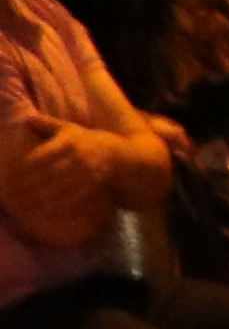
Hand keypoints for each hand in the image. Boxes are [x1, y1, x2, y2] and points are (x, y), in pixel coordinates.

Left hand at [0, 122, 101, 248]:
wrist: (119, 155)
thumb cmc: (86, 140)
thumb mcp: (69, 129)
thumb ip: (48, 124)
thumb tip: (27, 118)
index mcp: (70, 141)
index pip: (43, 155)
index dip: (25, 167)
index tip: (10, 175)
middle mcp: (79, 156)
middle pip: (48, 173)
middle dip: (28, 185)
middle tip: (11, 194)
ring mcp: (87, 171)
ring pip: (59, 187)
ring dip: (39, 197)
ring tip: (22, 205)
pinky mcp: (92, 184)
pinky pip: (72, 196)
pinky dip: (56, 204)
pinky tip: (42, 209)